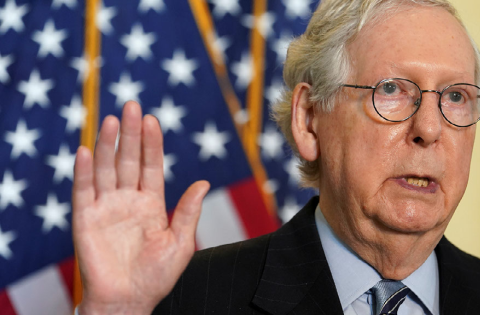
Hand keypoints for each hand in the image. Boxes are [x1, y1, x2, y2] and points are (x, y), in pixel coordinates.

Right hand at [72, 101, 209, 314]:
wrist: (130, 301)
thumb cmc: (157, 276)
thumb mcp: (180, 242)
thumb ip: (189, 211)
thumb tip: (205, 182)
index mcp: (151, 202)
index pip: (151, 165)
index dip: (152, 143)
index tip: (152, 119)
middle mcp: (128, 199)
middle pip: (128, 160)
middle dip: (130, 134)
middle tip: (131, 106)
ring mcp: (106, 207)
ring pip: (106, 169)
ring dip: (107, 144)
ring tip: (112, 119)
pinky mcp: (86, 220)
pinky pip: (84, 191)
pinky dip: (84, 171)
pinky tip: (86, 151)